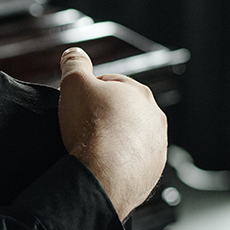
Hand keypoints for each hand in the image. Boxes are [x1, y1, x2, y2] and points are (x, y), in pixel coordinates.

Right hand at [58, 48, 166, 220]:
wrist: (102, 175)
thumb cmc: (91, 129)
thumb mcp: (74, 83)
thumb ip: (74, 63)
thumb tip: (74, 53)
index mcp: (139, 93)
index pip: (111, 83)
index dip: (88, 91)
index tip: (75, 103)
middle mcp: (154, 118)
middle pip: (122, 111)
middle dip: (103, 115)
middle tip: (81, 125)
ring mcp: (156, 146)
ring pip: (129, 138)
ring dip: (112, 140)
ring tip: (90, 147)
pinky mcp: (152, 172)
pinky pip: (131, 162)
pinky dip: (118, 163)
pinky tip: (101, 164)